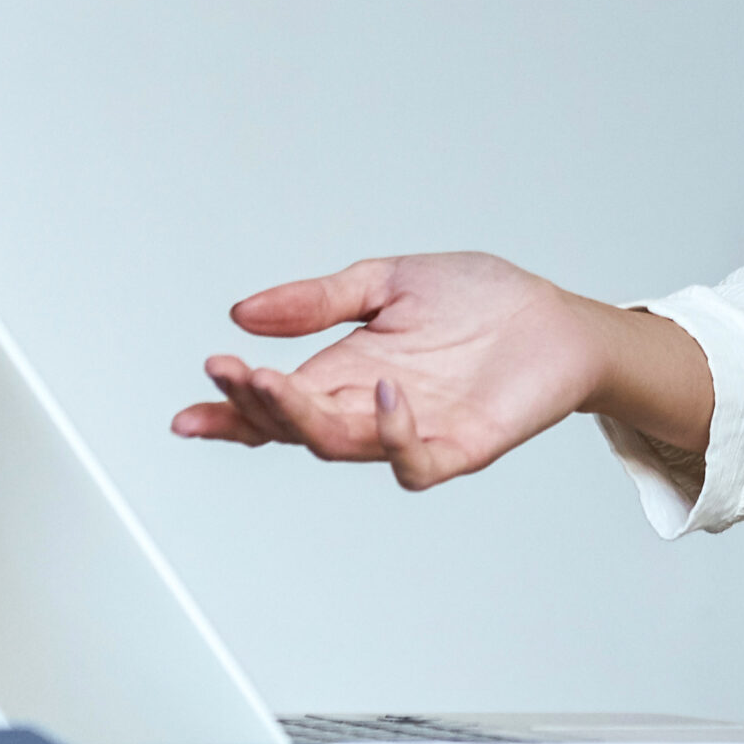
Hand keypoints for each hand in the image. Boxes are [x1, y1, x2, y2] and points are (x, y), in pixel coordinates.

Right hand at [171, 251, 712, 492]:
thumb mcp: (389, 282)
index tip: (186, 414)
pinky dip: (394, 435)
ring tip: (277, 380)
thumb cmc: (480, 300)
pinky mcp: (459, 447)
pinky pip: (414, 461)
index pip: (276, 405)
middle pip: (296, 427)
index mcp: (346, 372)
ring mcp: (412, 432)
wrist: (557, 319)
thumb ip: (319, 300)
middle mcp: (370, 408)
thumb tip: (241, 312)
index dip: (230, 414)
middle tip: (231, 375)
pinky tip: (386, 392)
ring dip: (305, 418)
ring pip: (342, 445)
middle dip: (256, 407)